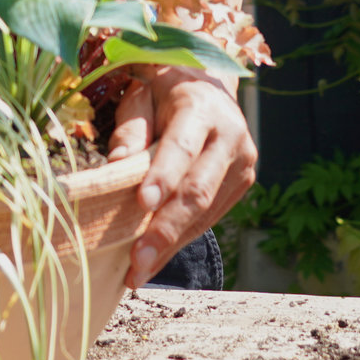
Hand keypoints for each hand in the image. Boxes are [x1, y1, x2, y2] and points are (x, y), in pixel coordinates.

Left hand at [106, 64, 256, 288]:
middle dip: (165, 229)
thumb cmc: (164, 92)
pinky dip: (180, 240)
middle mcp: (230, 137)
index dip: (163, 177)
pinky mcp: (242, 184)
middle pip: (198, 190)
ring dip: (170, 245)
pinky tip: (155, 260)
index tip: (142, 204)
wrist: (211, 86)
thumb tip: (116, 165)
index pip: (182, 147)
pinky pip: (209, 218)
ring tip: (138, 273)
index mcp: (202, 108)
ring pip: (205, 212)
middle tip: (137, 260)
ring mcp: (242, 164)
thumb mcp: (141, 96)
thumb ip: (131, 128)